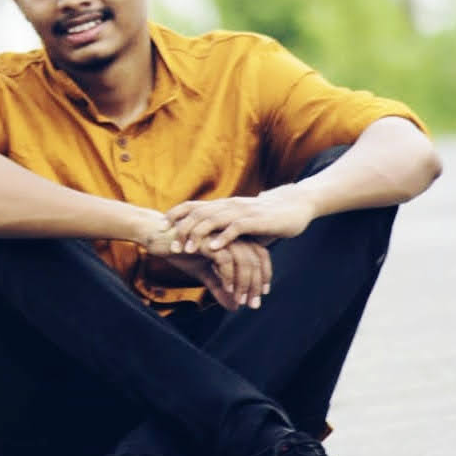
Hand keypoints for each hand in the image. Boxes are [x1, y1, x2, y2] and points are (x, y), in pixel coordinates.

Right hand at [163, 240, 269, 310]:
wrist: (156, 235)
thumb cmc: (180, 249)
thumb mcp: (202, 272)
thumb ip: (219, 287)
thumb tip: (234, 307)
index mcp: (233, 237)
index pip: (260, 255)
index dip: (264, 275)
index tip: (261, 295)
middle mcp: (230, 234)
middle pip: (256, 258)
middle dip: (256, 284)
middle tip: (253, 305)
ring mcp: (220, 235)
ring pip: (244, 260)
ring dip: (244, 283)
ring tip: (240, 301)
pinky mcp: (207, 239)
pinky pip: (225, 259)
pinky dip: (228, 276)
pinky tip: (226, 288)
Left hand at [166, 185, 316, 252]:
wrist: (294, 206)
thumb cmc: (265, 218)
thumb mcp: (239, 224)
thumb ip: (223, 231)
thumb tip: (205, 245)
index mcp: (222, 206)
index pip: (192, 206)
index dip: (175, 215)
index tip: (160, 228)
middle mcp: (228, 205)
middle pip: (198, 214)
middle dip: (182, 230)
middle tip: (171, 246)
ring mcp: (241, 211)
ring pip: (214, 220)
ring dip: (199, 235)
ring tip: (188, 250)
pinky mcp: (256, 220)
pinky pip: (237, 228)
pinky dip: (224, 237)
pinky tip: (215, 247)